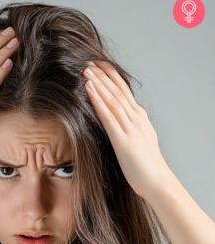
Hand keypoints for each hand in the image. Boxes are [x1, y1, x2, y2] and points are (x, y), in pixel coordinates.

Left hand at [83, 61, 171, 198]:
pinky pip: (108, 116)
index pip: (124, 92)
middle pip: (117, 92)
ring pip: (113, 100)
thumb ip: (131, 128)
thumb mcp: (140, 140)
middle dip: (103, 76)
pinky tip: (90, 90)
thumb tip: (121, 120)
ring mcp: (130, 128)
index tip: (99, 66)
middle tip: (89, 63)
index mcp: (140, 118)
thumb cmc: (147, 165)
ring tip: (87, 71)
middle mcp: (136, 119)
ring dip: (99, 84)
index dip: (111, 78)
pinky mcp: (123, 140)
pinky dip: (98, 102)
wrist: (157, 181)